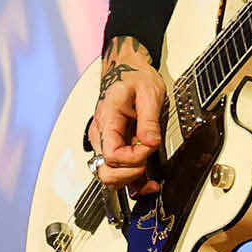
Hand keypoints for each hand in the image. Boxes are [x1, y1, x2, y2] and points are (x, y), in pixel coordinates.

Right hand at [91, 36, 163, 194]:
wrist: (126, 69)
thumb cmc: (134, 78)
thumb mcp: (149, 93)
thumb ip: (149, 120)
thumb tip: (151, 142)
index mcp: (107, 119)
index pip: (112, 154)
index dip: (134, 158)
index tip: (150, 146)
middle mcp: (100, 134)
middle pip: (105, 171)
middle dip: (130, 174)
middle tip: (148, 163)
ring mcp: (103, 142)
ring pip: (108, 175)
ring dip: (130, 181)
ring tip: (151, 177)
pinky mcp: (111, 146)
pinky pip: (116, 171)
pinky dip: (130, 181)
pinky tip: (147, 182)